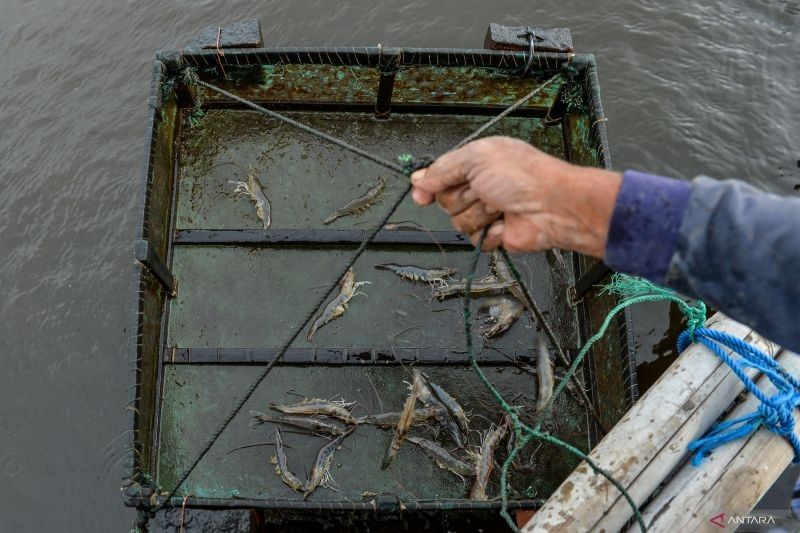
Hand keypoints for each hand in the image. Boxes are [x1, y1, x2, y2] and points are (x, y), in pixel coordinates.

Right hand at [410, 136, 621, 257]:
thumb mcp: (476, 159)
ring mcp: (487, 211)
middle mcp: (481, 185)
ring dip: (479, 215)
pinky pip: (474, 240)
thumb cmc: (524, 176)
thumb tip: (418, 180)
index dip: (430, 185)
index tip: (422, 195)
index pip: (440, 175)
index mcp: (476, 162)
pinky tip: (505, 223)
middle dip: (463, 197)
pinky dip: (490, 233)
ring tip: (500, 206)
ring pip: (458, 222)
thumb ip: (442, 169)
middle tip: (485, 191)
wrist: (552, 207)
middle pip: (446, 200)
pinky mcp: (495, 234)